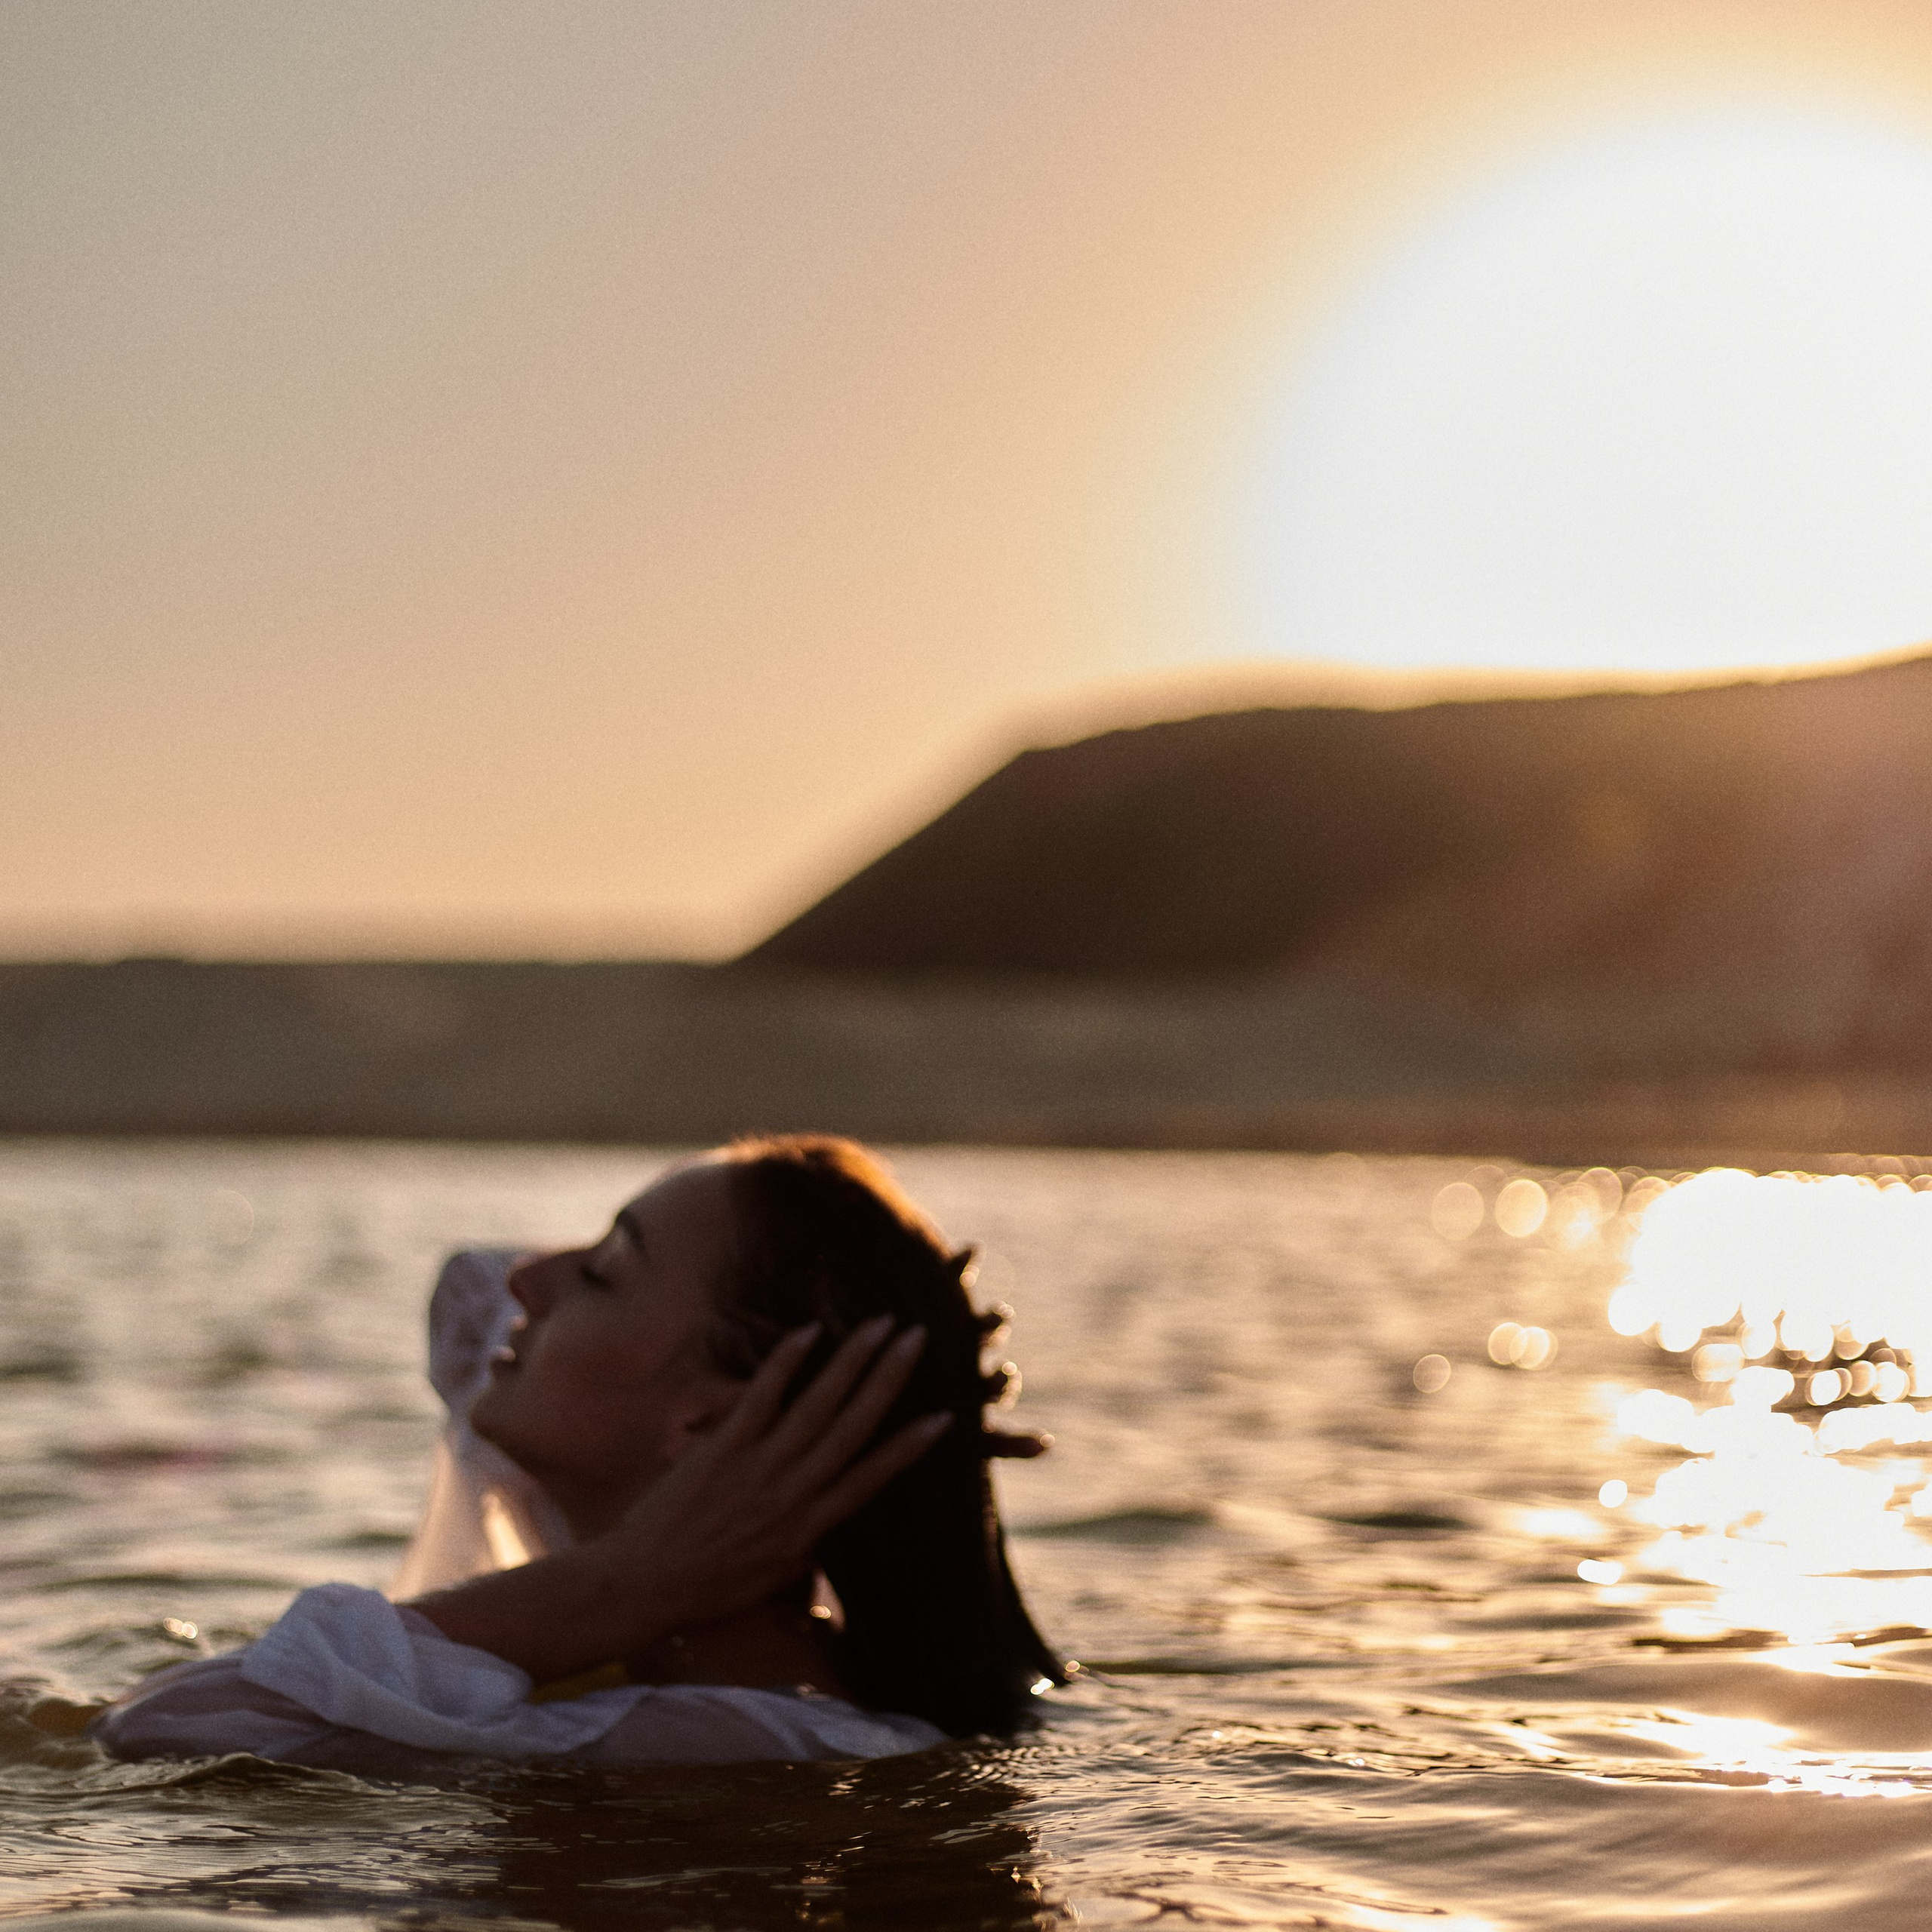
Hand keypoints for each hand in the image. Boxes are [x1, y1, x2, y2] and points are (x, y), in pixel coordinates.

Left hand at [595, 1316, 948, 1638]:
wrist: (642, 1587)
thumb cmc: (704, 1589)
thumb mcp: (769, 1578)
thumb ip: (802, 1549)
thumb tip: (824, 1533)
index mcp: (808, 1528)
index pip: (871, 1478)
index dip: (909, 1447)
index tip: (944, 1417)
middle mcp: (793, 1493)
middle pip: (854, 1427)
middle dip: (890, 1379)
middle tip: (918, 1339)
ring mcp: (759, 1468)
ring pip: (818, 1405)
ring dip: (853, 1361)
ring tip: (880, 1324)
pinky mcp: (723, 1449)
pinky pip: (762, 1397)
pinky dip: (786, 1363)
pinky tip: (809, 1331)